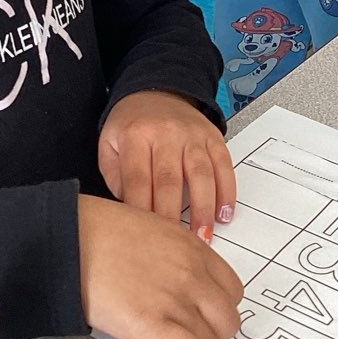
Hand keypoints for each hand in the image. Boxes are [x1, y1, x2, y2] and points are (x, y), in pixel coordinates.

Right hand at [78, 195, 242, 338]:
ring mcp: (174, 299)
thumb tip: (183, 278)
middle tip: (187, 331)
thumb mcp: (155, 229)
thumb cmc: (101, 231)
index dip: (216, 307)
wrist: (72, 238)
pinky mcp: (151, 323)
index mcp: (194, 250)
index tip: (202, 312)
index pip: (232, 291)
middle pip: (228, 320)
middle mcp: (192, 275)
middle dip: (210, 331)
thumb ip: (178, 255)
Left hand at [98, 90, 235, 239]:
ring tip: (203, 236)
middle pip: (170, 181)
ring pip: (201, 175)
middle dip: (173, 217)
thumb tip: (131, 214)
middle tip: (175, 247)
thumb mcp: (110, 144)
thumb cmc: (132, 125)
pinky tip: (225, 213)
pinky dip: (227, 192)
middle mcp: (166, 134)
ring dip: (204, 209)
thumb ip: (116, 178)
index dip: (142, 211)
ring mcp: (192, 135)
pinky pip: (223, 166)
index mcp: (136, 136)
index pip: (138, 180)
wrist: (156, 91)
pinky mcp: (212, 137)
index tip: (146, 239)